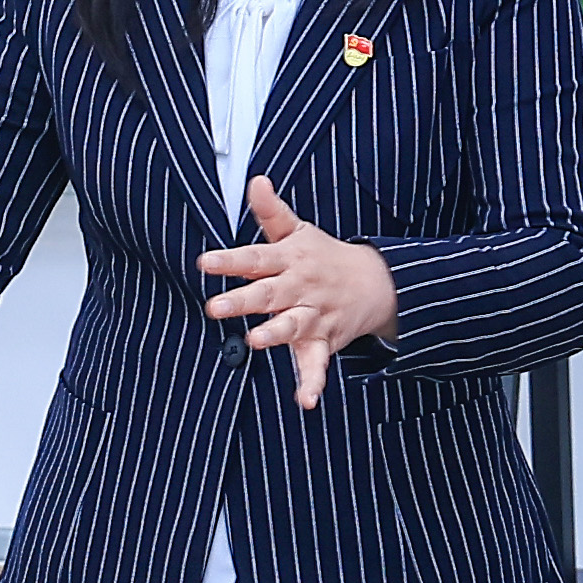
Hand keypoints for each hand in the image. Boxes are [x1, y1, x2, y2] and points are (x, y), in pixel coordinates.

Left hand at [196, 177, 396, 409]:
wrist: (377, 282)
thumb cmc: (323, 256)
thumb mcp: (298, 231)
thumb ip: (271, 212)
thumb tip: (255, 181)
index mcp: (290, 260)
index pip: (256, 258)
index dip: (230, 260)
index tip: (205, 263)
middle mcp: (301, 287)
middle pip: (269, 294)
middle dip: (244, 301)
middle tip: (216, 307)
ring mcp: (313, 315)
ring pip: (292, 326)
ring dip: (275, 334)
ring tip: (255, 340)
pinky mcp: (323, 341)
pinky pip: (318, 364)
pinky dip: (312, 383)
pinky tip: (304, 401)